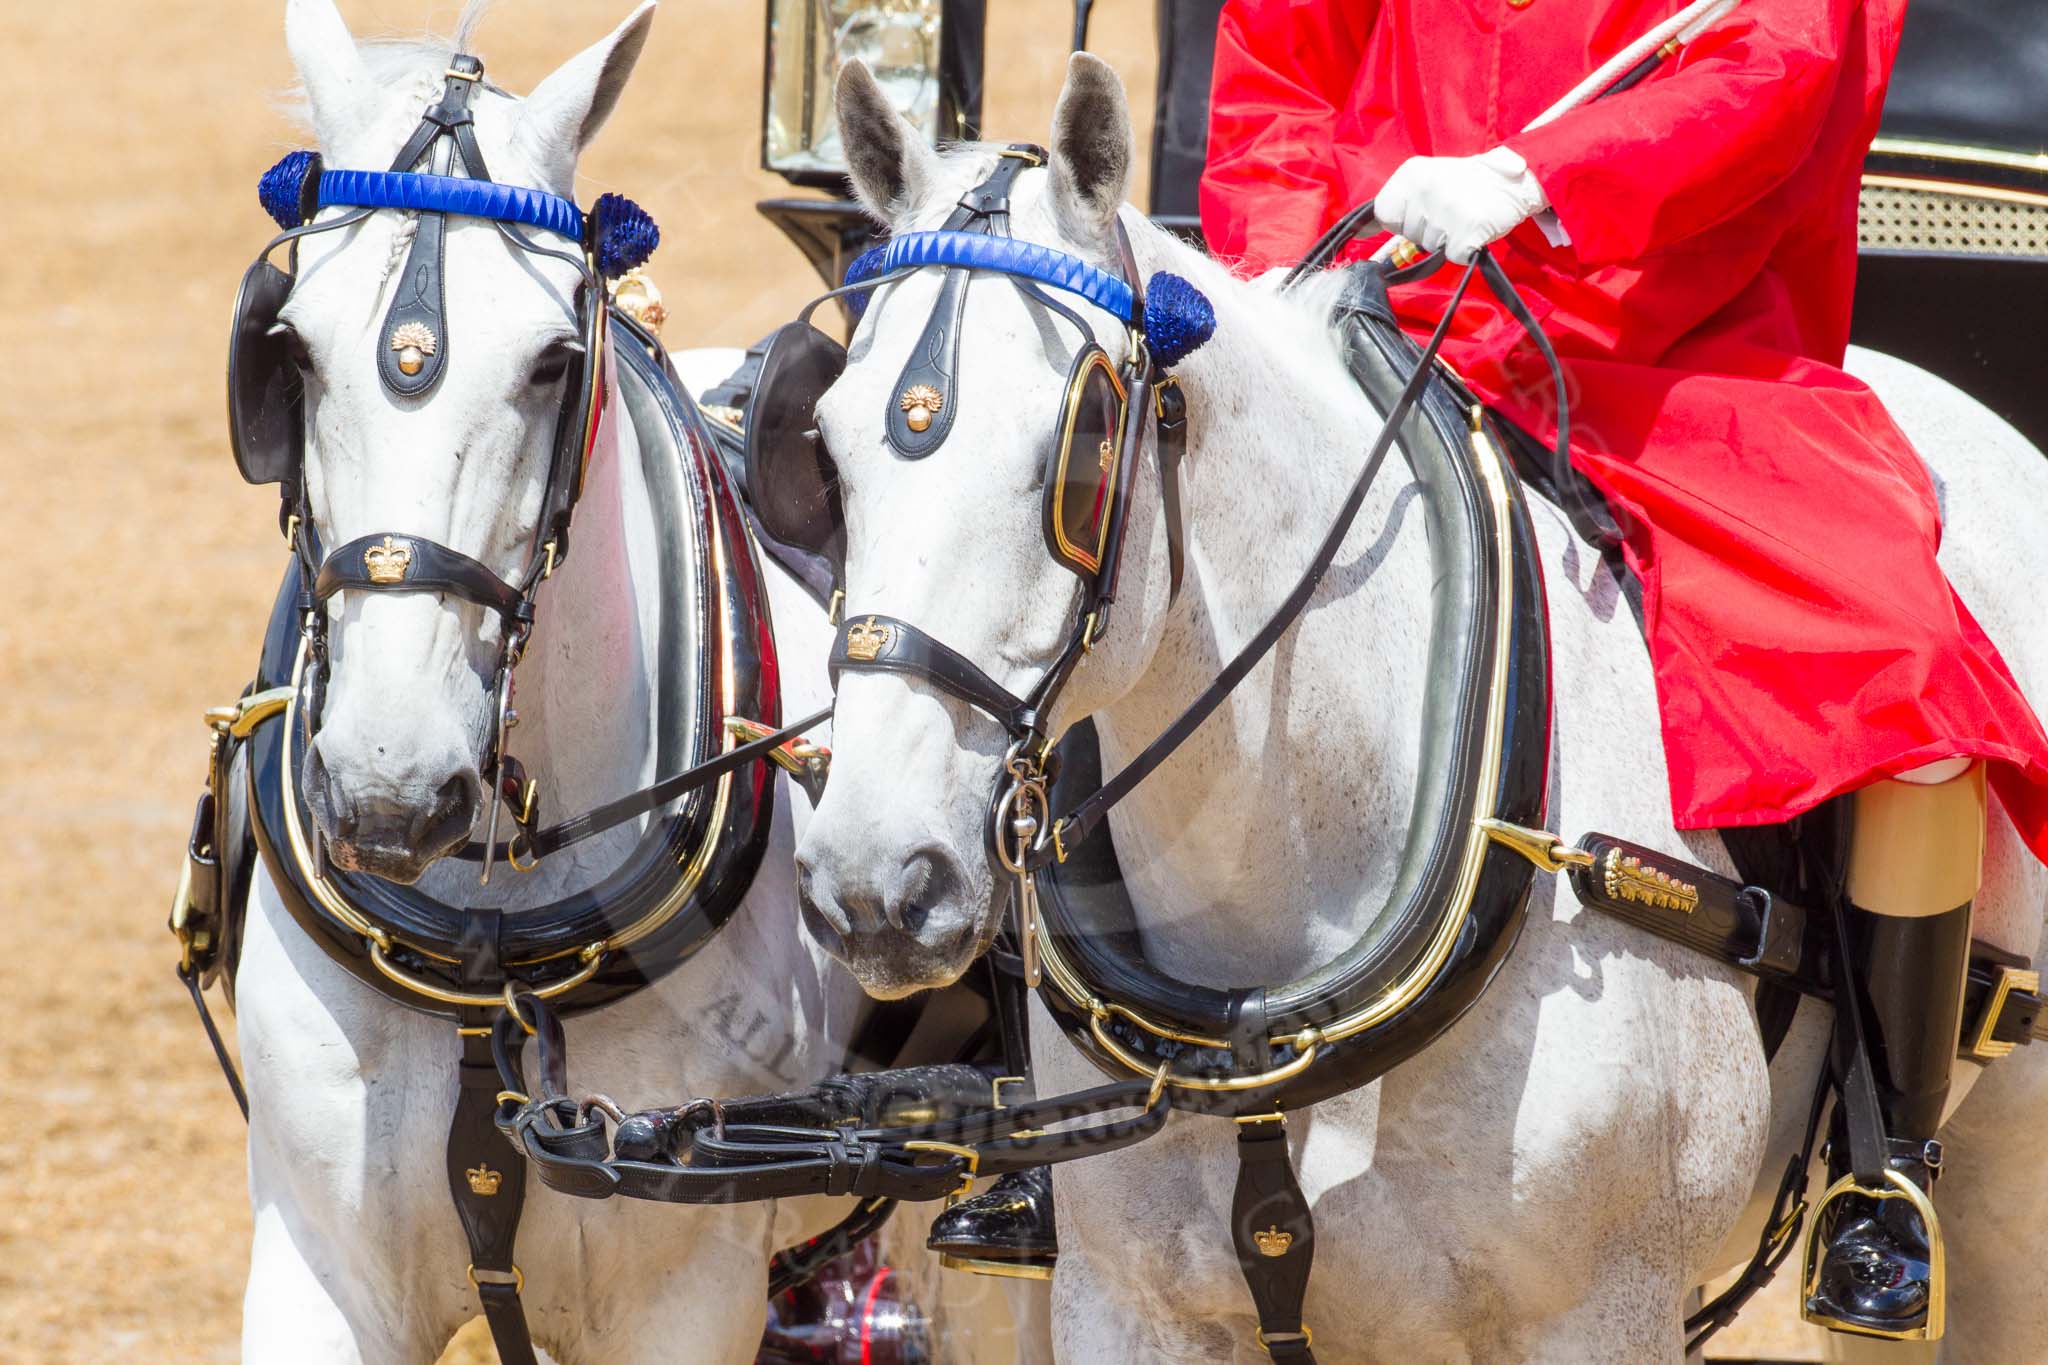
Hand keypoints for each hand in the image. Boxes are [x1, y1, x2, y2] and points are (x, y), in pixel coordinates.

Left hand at [1375, 147, 1548, 263]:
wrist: (1515, 180)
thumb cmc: (1468, 185)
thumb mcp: (1426, 182)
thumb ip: (1396, 206)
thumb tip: (1359, 233)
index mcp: (1410, 174)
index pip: (1383, 214)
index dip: (1401, 221)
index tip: (1421, 212)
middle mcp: (1425, 189)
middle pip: (1408, 235)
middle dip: (1426, 232)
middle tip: (1451, 211)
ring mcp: (1446, 209)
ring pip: (1430, 248)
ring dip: (1447, 240)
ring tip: (1464, 216)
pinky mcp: (1466, 230)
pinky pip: (1453, 256)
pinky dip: (1465, 249)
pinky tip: (1475, 228)